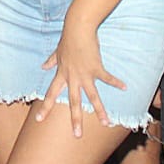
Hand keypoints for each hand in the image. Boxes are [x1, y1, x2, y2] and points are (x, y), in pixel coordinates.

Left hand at [36, 20, 125, 137]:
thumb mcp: (57, 51)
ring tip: (106, 123)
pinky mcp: (96, 68)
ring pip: (92, 96)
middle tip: (77, 135)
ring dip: (100, 111)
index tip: (38, 120)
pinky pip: (107, 78)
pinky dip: (116, 82)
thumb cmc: (67, 38)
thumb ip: (51, 61)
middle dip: (75, 119)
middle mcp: (72, 77)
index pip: (51, 93)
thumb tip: (43, 66)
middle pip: (74, 102)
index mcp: (62, 74)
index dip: (45, 107)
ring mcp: (85, 74)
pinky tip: (124, 88)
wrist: (77, 28)